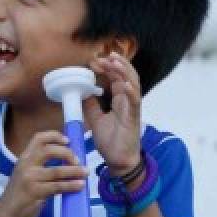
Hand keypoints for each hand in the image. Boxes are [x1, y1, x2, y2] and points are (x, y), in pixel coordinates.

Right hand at [0, 130, 87, 216]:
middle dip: (67, 154)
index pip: (38, 138)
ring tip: (86, 173)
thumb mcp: (25, 174)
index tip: (68, 141)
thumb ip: (39, 165)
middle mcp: (26, 165)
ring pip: (57, 170)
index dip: (55, 136)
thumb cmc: (18, 194)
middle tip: (78, 161)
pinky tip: (80, 185)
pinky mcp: (36, 192)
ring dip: (75, 171)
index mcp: (24, 158)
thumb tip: (67, 161)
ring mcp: (30, 178)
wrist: (5, 213)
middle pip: (49, 150)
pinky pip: (58, 186)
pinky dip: (71, 185)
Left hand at [85, 52, 142, 172]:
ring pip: (133, 85)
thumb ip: (90, 106)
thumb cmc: (111, 141)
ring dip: (124, 72)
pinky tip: (124, 83)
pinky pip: (134, 102)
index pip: (117, 78)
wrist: (118, 161)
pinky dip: (130, 91)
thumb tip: (82, 92)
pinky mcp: (133, 119)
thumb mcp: (95, 119)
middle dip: (118, 64)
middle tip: (106, 55)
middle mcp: (128, 102)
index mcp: (120, 101)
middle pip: (127, 76)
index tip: (96, 60)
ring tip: (115, 61)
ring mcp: (132, 109)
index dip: (109, 67)